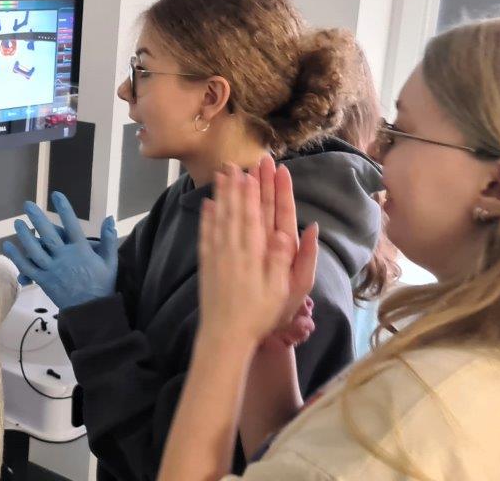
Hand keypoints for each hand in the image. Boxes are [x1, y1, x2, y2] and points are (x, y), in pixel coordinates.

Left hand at [4, 191, 118, 309]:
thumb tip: (109, 217)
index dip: (64, 209)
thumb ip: (109, 239)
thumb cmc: (102, 284)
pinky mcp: (44, 281)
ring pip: (35, 250)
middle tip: (28, 204)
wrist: (92, 310)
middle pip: (48, 235)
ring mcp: (53, 270)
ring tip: (17, 222)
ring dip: (24, 235)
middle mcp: (65, 259)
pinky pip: (28, 267)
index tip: (56, 195)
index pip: (72, 225)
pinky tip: (9, 245)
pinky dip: (17, 257)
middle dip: (37, 218)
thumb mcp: (110, 261)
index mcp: (82, 251)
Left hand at [198, 165, 318, 344]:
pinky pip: (206, 236)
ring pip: (219, 219)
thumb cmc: (259, 315)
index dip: (254, 192)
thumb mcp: (280, 289)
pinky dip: (206, 218)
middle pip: (235, 211)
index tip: (255, 171)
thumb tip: (293, 231)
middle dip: (237, 186)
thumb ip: (283, 258)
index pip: (254, 216)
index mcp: (254, 254)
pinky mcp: (207, 266)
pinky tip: (207, 205)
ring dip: (220, 195)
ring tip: (221, 175)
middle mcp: (233, 250)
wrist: (225, 336)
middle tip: (237, 163)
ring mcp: (217, 257)